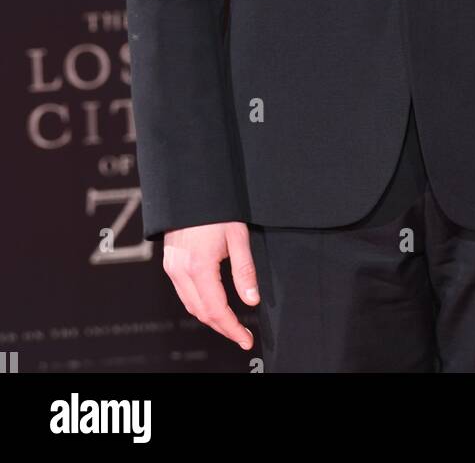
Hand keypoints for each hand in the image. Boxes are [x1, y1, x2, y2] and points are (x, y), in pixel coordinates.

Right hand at [163, 221, 260, 350]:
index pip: (216, 310)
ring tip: (230, 322)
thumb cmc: (215, 208)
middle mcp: (181, 271)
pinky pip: (183, 293)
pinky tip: (212, 302)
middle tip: (242, 334)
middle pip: (201, 313)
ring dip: (210, 317)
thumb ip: (245, 270)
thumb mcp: (237, 236)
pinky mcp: (170, 263)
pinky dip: (198, 304)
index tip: (246, 339)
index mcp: (199, 267)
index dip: (232, 328)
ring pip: (190, 305)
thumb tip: (252, 300)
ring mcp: (172, 268)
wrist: (190, 187)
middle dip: (222, 327)